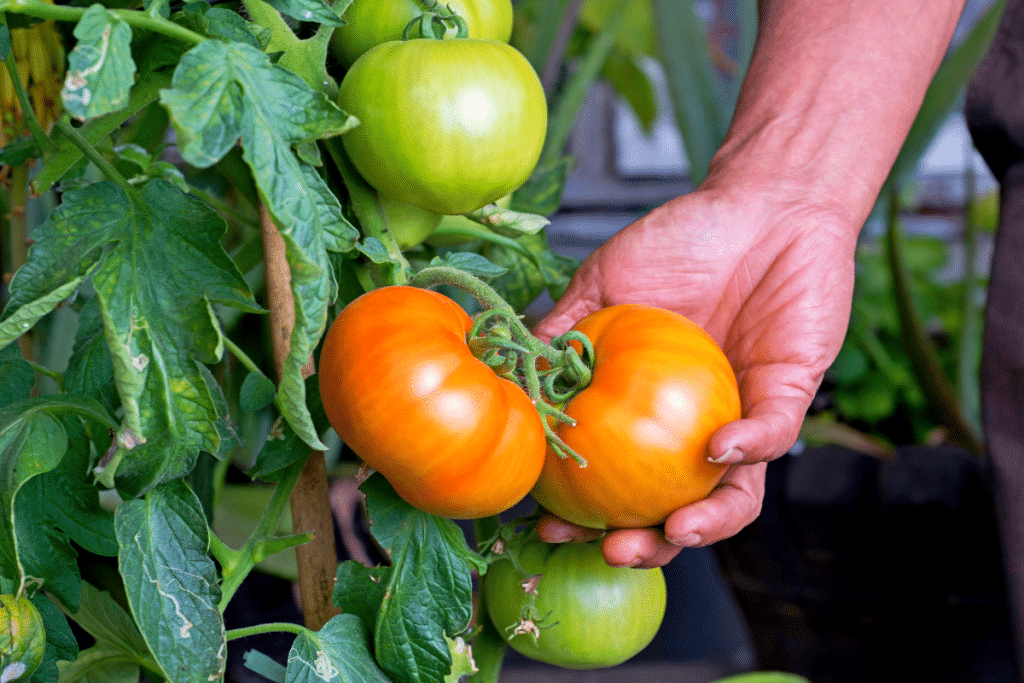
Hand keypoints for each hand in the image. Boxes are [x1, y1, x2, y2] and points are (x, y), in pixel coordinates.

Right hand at [532, 183, 859, 567]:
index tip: (550, 524)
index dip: (587, 511)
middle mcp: (698, 425)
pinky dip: (748, 448)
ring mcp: (745, 414)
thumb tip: (514, 368)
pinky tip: (715, 451)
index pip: (619, 476)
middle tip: (611, 550)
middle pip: (676, 507)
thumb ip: (566, 326)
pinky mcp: (790, 392)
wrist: (758, 203)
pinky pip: (773, 434)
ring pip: (735, 494)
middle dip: (648, 544)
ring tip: (672, 534)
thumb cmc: (683, 240)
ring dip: (706, 525)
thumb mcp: (607, 281)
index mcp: (651, 409)